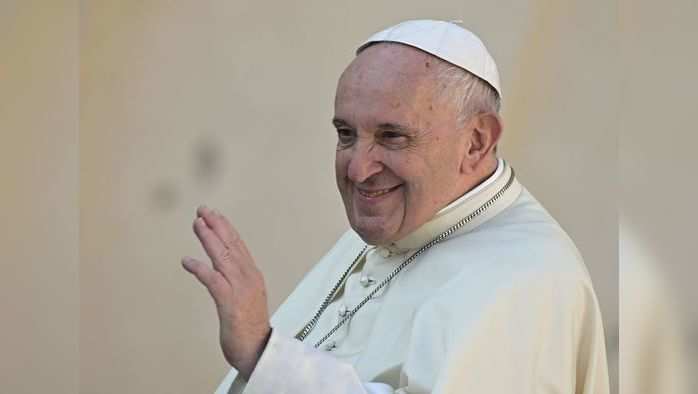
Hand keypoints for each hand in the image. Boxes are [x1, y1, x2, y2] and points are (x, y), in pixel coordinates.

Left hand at [182, 206, 270, 379]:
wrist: (259, 350)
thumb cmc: (249, 328)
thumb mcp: (245, 298)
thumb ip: (235, 281)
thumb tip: (219, 270)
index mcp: (252, 276)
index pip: (239, 245)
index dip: (225, 228)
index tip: (214, 215)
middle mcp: (248, 278)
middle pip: (232, 245)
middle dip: (217, 225)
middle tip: (203, 210)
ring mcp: (240, 289)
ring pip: (223, 257)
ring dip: (209, 239)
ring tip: (197, 224)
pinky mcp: (230, 302)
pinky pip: (213, 281)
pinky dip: (200, 268)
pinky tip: (187, 261)